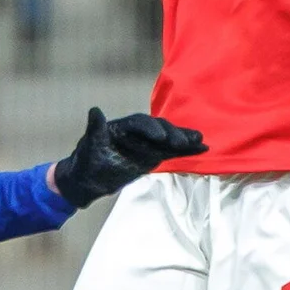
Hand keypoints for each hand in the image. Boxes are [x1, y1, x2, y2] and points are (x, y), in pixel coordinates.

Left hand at [53, 107, 203, 205]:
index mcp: (123, 126)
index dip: (151, 128)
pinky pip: (172, 152)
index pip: (140, 123)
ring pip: (169, 139)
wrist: (89, 179)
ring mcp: (148, 144)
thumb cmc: (87, 160)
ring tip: (200, 141)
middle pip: (159, 128)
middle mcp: (139, 132)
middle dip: (172, 134)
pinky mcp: (154, 156)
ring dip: (184, 140)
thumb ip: (95, 128)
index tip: (161, 138)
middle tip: (184, 142)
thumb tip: (95, 110)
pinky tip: (202, 148)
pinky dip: (187, 150)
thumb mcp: (90, 144)